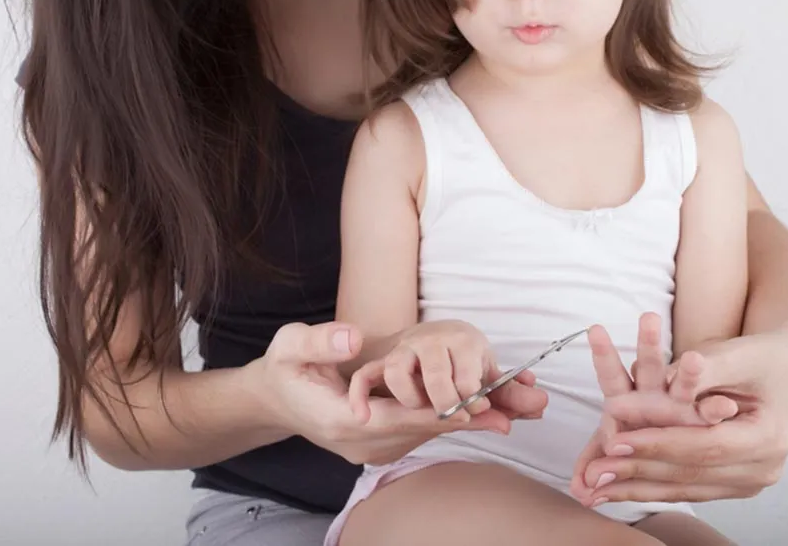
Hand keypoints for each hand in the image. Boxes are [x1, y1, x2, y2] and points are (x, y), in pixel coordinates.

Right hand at [253, 321, 544, 465]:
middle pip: (425, 431)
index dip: (444, 411)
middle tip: (516, 411)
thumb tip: (351, 339)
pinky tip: (481, 409)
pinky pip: (420, 433)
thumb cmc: (283, 369)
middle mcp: (362, 443)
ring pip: (427, 435)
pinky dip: (450, 420)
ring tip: (512, 409)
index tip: (481, 405)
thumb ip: (320, 343)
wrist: (272, 399)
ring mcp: (370, 447)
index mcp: (343, 421)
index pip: (404, 418)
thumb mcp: (290, 346)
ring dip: (466, 421)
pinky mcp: (379, 443)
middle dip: (470, 419)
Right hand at [349, 320, 528, 421]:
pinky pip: (365, 376)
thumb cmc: (462, 355)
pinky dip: (362, 393)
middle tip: (458, 417)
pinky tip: (366, 415)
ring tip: (424, 410)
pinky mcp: (380, 361)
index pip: (466, 376)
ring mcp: (403, 350)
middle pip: (436, 377)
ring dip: (411, 399)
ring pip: (398, 372)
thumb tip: (541, 404)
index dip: (474, 400)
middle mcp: (430, 341)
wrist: (428, 334)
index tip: (482, 409)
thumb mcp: (487, 370)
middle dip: (448, 405)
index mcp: (461, 339)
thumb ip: (511, 391)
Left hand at [574, 323, 787, 503]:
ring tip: (595, 487)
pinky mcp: (732, 482)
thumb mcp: (739, 353)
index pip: (704, 446)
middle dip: (638, 471)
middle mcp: (763, 468)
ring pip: (684, 488)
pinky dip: (649, 488)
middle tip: (594, 472)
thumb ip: (703, 369)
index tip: (616, 440)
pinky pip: (686, 488)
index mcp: (768, 437)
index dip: (658, 444)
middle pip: (691, 473)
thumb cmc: (763, 353)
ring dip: (637, 488)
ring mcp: (748, 481)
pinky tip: (617, 489)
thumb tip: (658, 380)